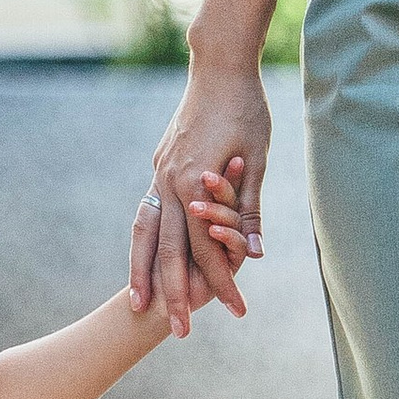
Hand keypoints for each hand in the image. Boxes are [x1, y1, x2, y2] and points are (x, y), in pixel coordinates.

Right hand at [129, 63, 272, 333]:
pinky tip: (142, 260)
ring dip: (142, 273)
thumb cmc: (248, 109)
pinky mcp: (158, 166)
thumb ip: (250, 209)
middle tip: (179, 332)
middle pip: (168, 251)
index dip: (223, 283)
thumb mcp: (259, 160)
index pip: (208, 248)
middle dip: (174, 295)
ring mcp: (159, 173)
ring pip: (144, 234)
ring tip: (139, 306)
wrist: (220, 66)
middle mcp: (170, 182)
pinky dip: (141, 242)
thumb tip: (253, 254)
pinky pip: (144, 213)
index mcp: (196, 183)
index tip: (236, 312)